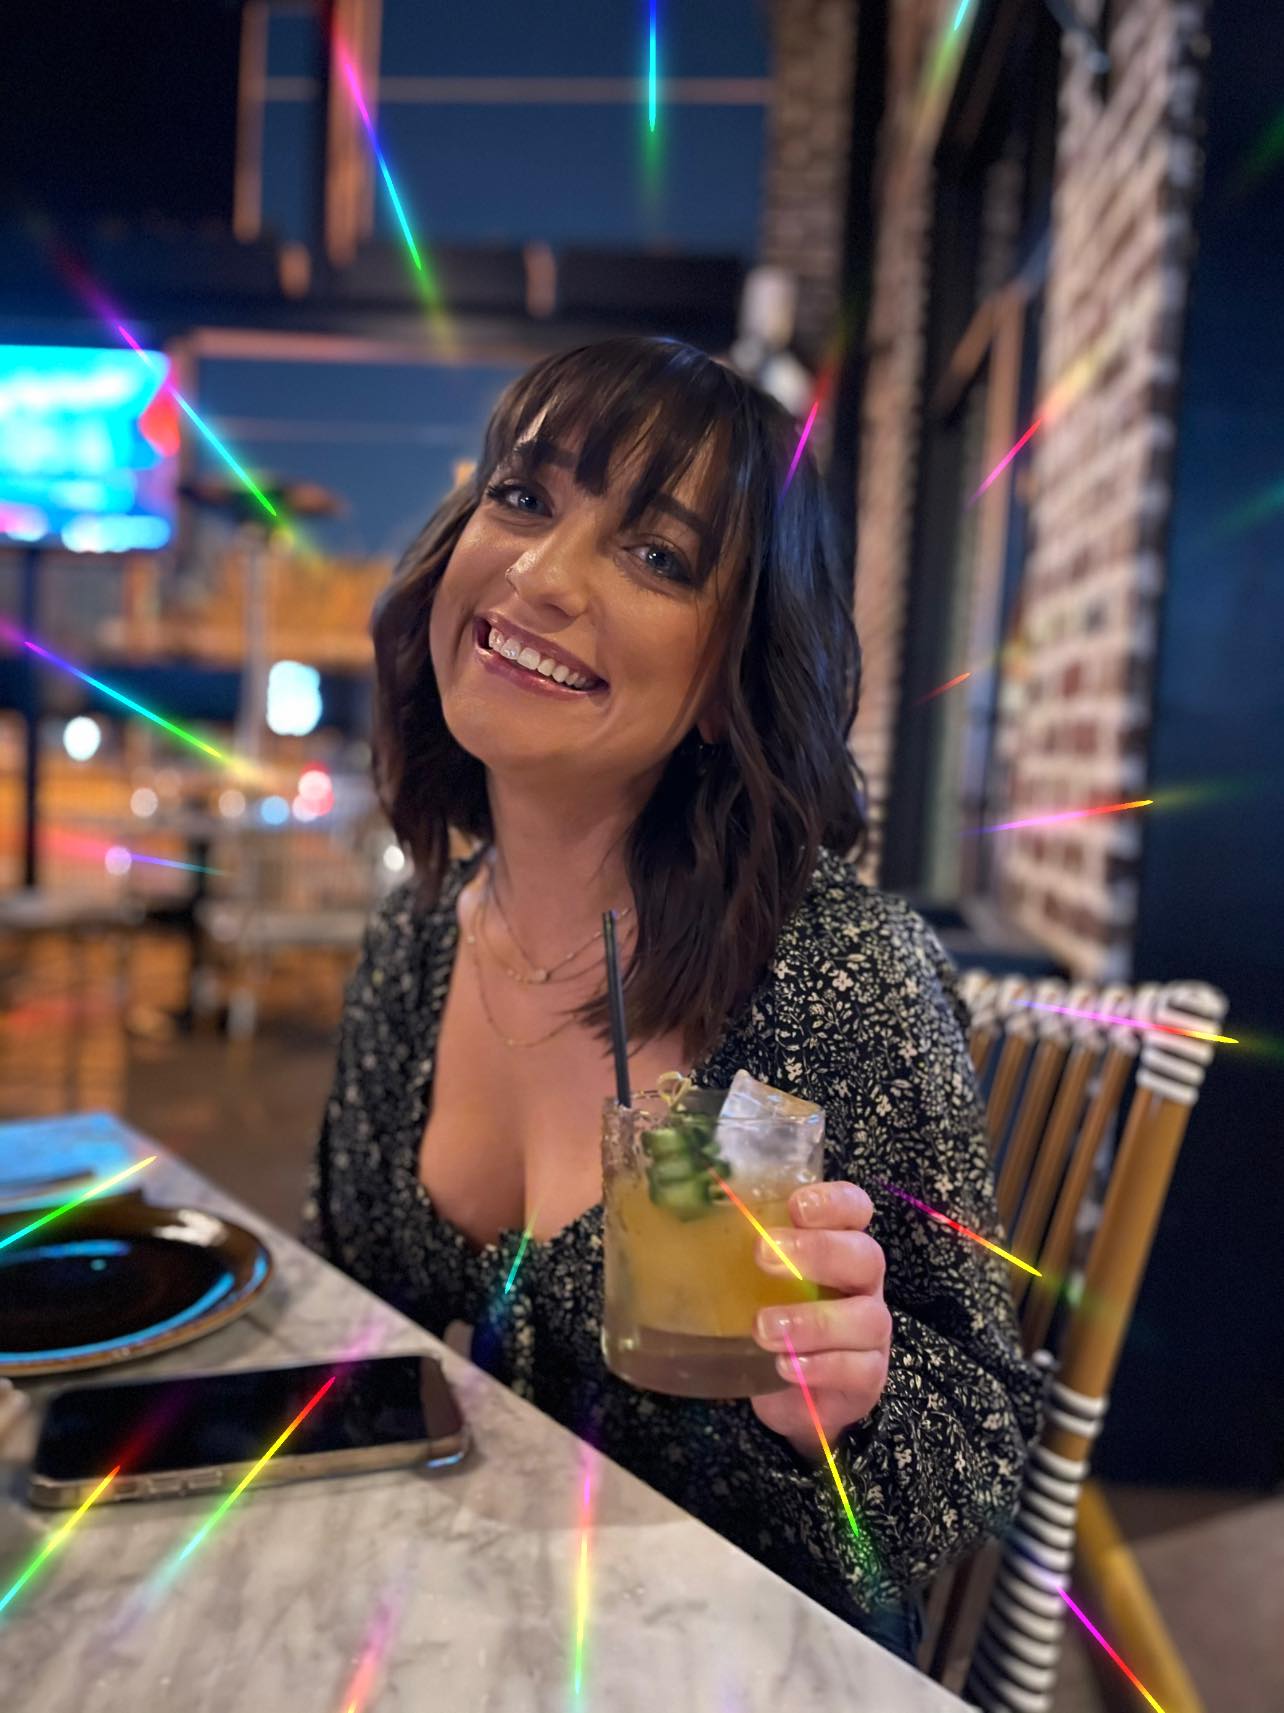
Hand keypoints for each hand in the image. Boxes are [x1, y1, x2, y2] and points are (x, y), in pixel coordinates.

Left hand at [749, 1182, 890, 1458]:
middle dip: (818, 1252)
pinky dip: (821, 1366)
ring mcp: (870, 1330)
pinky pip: (859, 1369)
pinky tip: (785, 1365)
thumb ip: (727, 1244)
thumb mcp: (747, 1276)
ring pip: (866, 1318)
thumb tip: (662, 1210)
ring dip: (813, 1322)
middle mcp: (861, 1282)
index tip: (796, 1205)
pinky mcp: (867, 1375)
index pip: (854, 1208)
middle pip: (865, 1256)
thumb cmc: (766, 1314)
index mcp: (837, 1244)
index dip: (835, 1202)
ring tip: (764, 1328)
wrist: (786, 1390)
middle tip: (762, 1255)